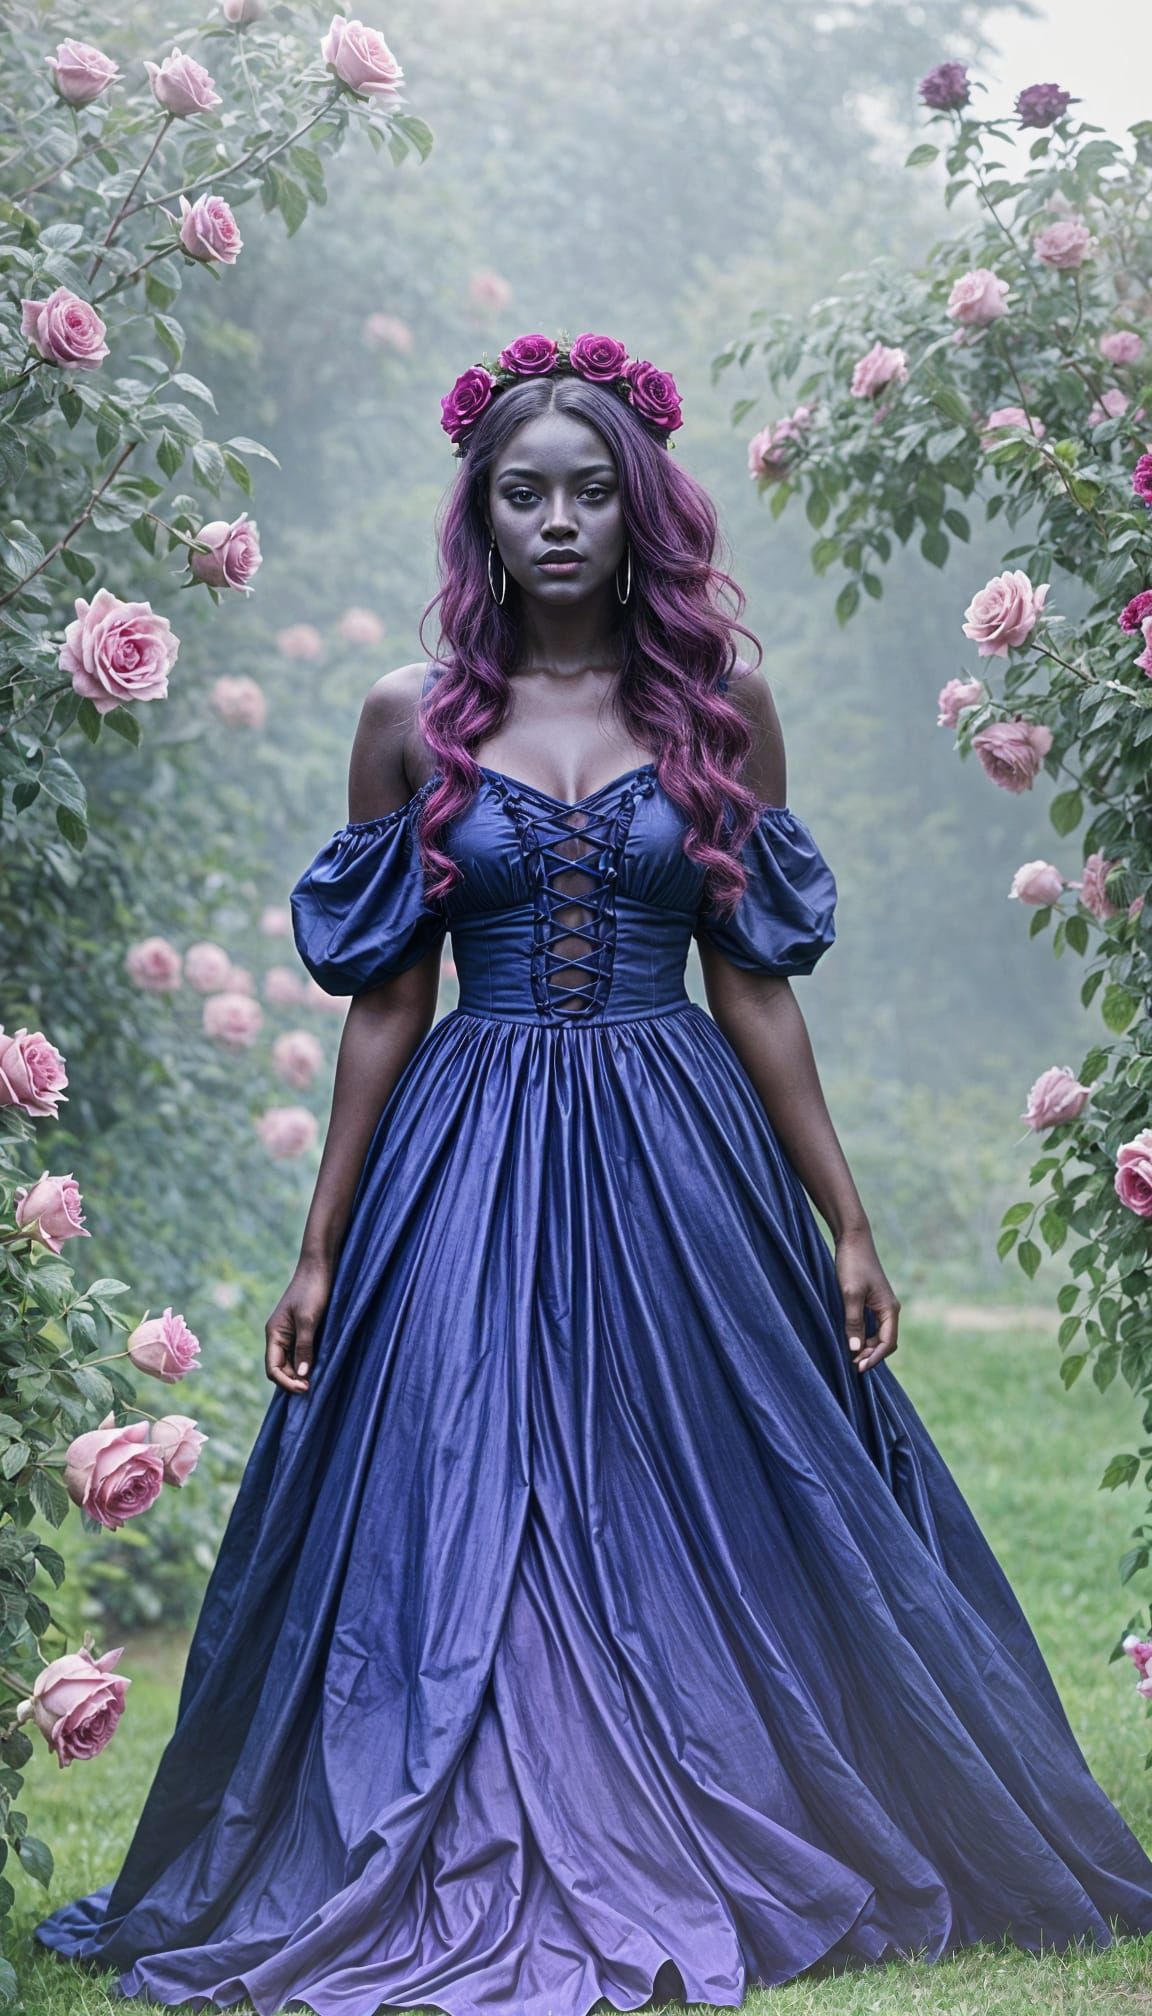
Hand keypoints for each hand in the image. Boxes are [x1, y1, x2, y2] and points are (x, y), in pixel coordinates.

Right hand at [265, 1255, 332, 1394]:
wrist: (320, 1266)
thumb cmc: (313, 1290)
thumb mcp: (309, 1320)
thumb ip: (304, 1347)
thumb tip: (302, 1375)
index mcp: (274, 1334)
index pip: (273, 1369)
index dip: (286, 1382)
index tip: (306, 1388)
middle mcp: (279, 1336)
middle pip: (281, 1368)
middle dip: (294, 1380)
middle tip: (314, 1387)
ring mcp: (290, 1333)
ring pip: (291, 1362)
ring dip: (302, 1373)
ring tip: (318, 1379)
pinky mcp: (302, 1329)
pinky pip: (301, 1352)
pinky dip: (308, 1362)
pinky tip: (320, 1366)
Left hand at [834, 1227, 900, 1373]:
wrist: (853, 1240)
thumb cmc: (852, 1265)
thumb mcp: (850, 1294)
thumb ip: (853, 1322)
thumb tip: (855, 1350)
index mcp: (890, 1309)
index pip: (888, 1343)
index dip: (874, 1358)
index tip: (857, 1367)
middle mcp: (889, 1310)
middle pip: (885, 1342)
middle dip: (871, 1355)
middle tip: (851, 1365)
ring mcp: (881, 1306)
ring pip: (878, 1335)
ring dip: (866, 1347)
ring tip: (850, 1356)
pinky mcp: (872, 1302)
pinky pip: (871, 1326)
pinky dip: (863, 1336)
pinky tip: (850, 1340)